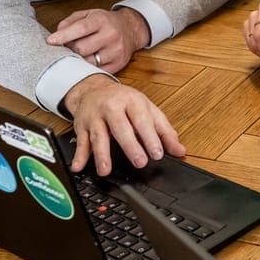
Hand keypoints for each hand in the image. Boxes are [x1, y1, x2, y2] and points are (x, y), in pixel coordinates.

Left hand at [47, 7, 149, 72]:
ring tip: (80, 53)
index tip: (50, 41)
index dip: (63, 36)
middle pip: (82, 48)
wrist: (131, 29)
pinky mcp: (119, 63)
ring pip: (88, 62)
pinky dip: (89, 67)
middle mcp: (111, 35)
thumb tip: (57, 35)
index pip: (81, 29)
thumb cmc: (105, 22)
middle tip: (70, 47)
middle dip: (71, 49)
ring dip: (79, 59)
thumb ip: (70, 22)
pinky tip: (89, 60)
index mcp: (102, 20)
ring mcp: (116, 50)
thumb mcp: (88, 14)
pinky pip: (97, 70)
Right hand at [61, 74, 185, 175]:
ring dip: (101, 154)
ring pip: (98, 135)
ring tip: (106, 170)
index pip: (142, 121)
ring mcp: (95, 117)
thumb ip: (165, 131)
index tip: (157, 153)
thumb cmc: (125, 101)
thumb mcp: (148, 110)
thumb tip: (180, 151)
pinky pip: (80, 142)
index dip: (150, 138)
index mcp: (132, 102)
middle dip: (130, 146)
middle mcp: (112, 107)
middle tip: (139, 162)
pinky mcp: (82, 126)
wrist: (94, 89)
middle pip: (120, 127)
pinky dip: (79, 155)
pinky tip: (79, 166)